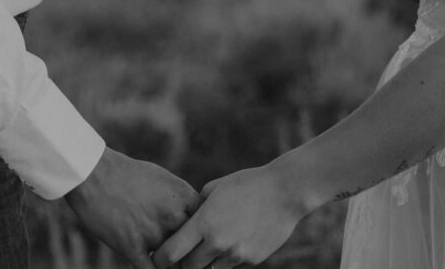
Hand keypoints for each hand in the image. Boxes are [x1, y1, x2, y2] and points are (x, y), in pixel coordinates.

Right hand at [66, 148, 198, 268]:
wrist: (94, 174)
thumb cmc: (128, 175)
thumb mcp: (164, 180)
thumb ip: (181, 202)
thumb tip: (193, 219)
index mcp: (185, 198)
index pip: (206, 226)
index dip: (202, 237)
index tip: (198, 243)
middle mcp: (174, 216)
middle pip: (193, 246)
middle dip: (189, 254)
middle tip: (186, 260)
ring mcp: (154, 232)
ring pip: (173, 261)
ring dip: (170, 264)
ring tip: (169, 263)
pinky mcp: (132, 246)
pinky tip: (153, 267)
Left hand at [152, 165, 306, 268]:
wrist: (286, 192)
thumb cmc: (248, 184)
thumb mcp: (215, 188)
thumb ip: (196, 208)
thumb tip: (182, 222)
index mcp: (204, 222)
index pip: (170, 253)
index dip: (160, 258)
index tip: (158, 255)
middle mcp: (218, 243)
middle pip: (188, 268)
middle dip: (182, 263)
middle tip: (183, 252)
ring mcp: (236, 254)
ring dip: (206, 261)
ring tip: (212, 242)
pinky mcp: (252, 260)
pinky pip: (231, 265)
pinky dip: (227, 258)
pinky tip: (235, 239)